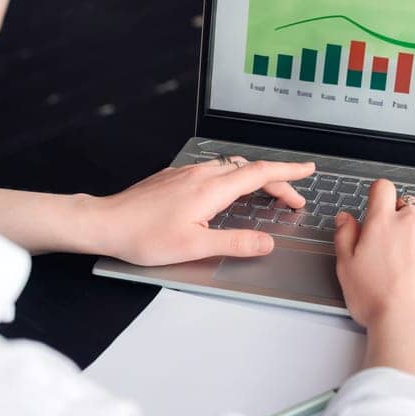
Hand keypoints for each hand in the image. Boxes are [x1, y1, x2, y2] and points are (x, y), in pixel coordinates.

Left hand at [72, 156, 315, 266]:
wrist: (107, 222)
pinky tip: (229, 193)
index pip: (259, 173)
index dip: (287, 172)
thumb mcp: (195, 247)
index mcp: (211, 189)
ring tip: (268, 195)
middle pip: (249, 170)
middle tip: (293, 200)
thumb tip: (266, 242)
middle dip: (276, 181)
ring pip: (231, 168)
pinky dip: (234, 178)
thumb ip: (235, 243)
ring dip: (255, 179)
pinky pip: (214, 170)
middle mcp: (202, 174)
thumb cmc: (145, 237)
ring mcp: (187, 172)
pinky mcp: (175, 176)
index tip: (307, 170)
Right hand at [333, 181, 414, 388]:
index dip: (381, 194)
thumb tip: (345, 219)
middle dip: (407, 214)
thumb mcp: (346, 268)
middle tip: (401, 235)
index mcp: (383, 224)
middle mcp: (412, 224)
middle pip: (412, 202)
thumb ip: (345, 237)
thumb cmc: (376, 301)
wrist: (407, 325)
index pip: (384, 188)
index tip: (381, 203)